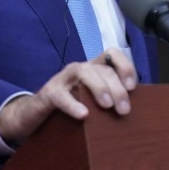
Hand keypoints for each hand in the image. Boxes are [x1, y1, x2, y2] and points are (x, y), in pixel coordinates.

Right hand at [0, 48, 137, 143]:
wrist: (35, 113)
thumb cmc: (70, 106)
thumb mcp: (92, 101)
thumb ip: (109, 98)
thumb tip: (133, 108)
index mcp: (93, 69)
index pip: (112, 55)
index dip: (124, 66)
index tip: (133, 87)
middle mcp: (79, 69)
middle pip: (102, 68)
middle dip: (117, 87)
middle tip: (124, 110)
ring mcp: (63, 79)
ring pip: (83, 72)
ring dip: (99, 87)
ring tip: (107, 106)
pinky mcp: (49, 93)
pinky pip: (61, 95)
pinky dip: (73, 104)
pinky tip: (83, 115)